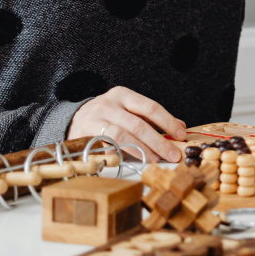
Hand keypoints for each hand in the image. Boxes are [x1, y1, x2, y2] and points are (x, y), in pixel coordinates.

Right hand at [68, 86, 187, 162]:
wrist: (74, 119)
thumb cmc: (108, 115)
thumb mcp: (129, 110)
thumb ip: (152, 118)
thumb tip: (180, 126)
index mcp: (123, 95)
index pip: (150, 107)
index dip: (167, 122)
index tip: (180, 134)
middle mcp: (108, 104)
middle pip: (138, 124)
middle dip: (159, 141)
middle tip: (173, 154)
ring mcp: (95, 119)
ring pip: (123, 136)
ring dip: (142, 150)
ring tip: (156, 158)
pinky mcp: (86, 135)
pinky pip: (107, 147)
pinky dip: (123, 154)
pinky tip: (134, 160)